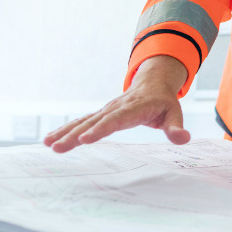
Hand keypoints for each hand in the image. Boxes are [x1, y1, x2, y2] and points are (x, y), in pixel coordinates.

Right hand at [43, 56, 191, 152]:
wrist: (153, 83)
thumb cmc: (164, 102)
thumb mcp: (174, 112)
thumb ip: (176, 127)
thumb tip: (183, 139)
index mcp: (134, 108)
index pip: (116, 120)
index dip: (101, 129)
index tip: (85, 140)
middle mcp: (116, 108)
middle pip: (94, 122)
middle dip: (75, 135)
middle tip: (58, 148)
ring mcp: (106, 110)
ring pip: (84, 122)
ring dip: (66, 133)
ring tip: (48, 144)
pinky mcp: (100, 114)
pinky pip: (81, 122)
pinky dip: (66, 130)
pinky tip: (51, 140)